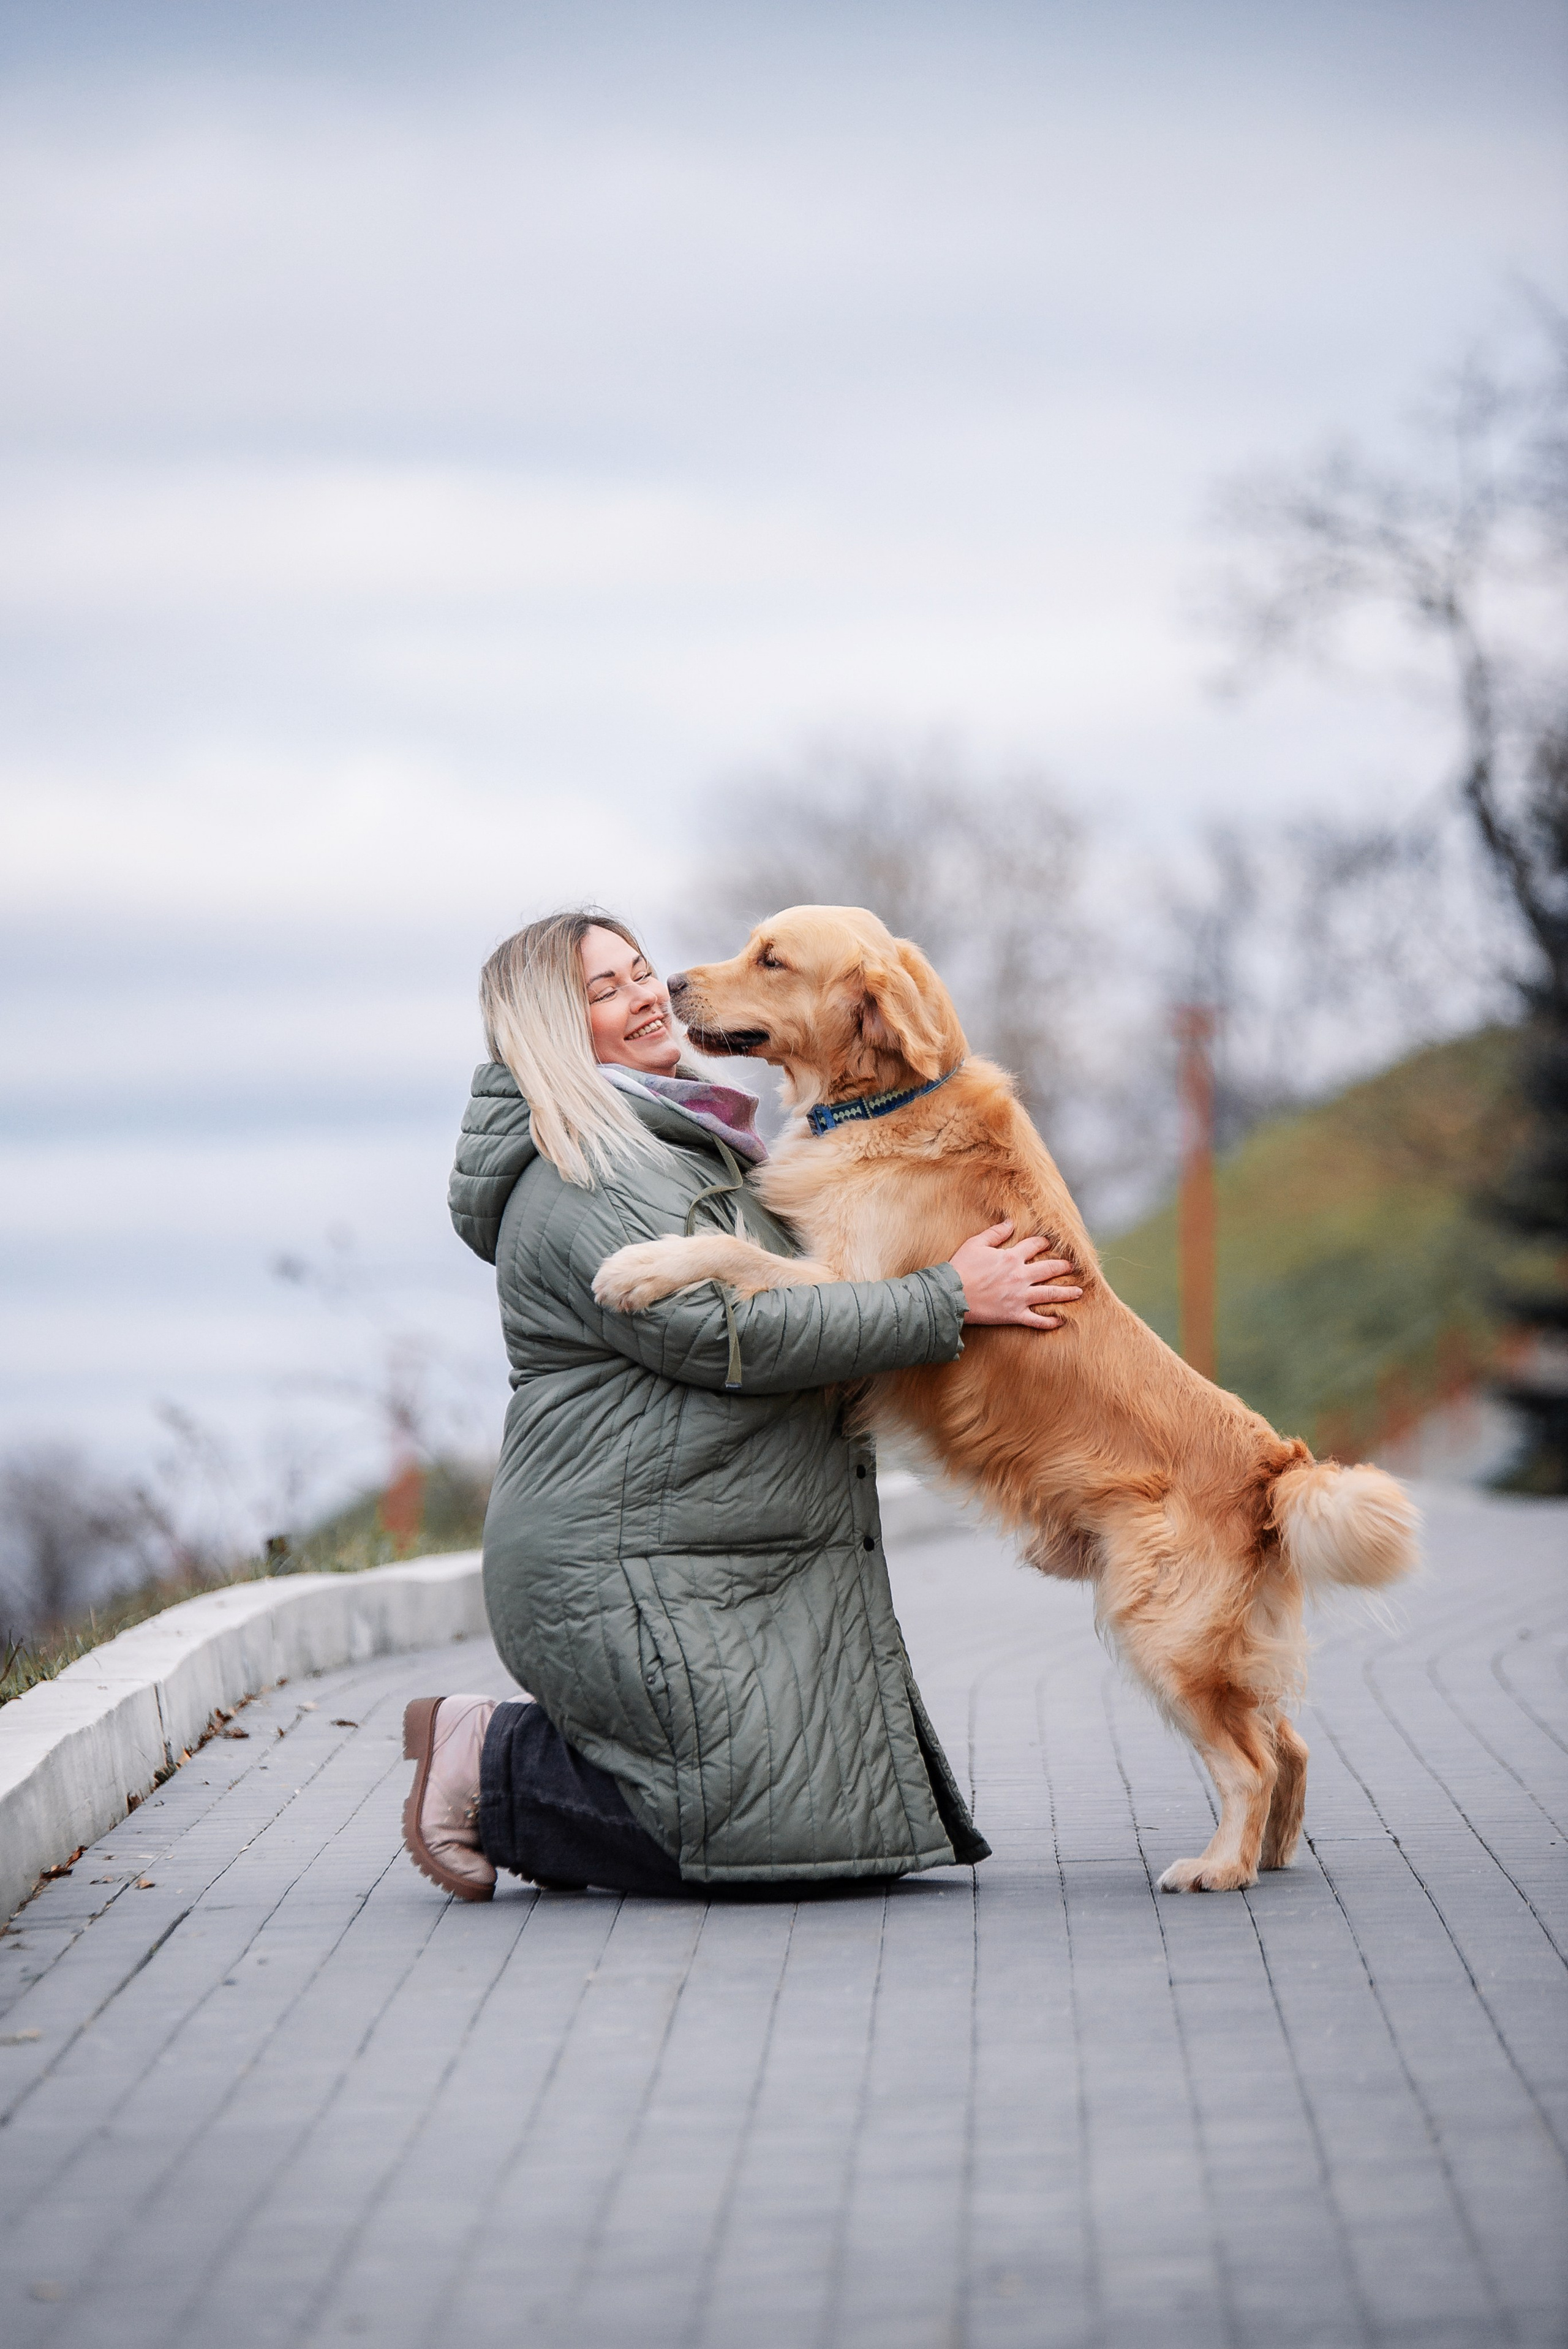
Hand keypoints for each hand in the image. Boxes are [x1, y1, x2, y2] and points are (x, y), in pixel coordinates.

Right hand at [950, 1222, 1082, 1328]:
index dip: (1043, 1243)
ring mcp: (1020, 1297)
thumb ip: (995, 1233)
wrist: (951, 1295)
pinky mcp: (1015, 1314)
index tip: (1048, 1243)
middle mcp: (1020, 1276)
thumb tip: (1011, 1222)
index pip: (1034, 1246)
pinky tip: (1060, 1321)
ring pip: (1050, 1294)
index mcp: (1011, 1257)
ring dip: (1066, 1292)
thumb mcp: (975, 1244)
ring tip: (1079, 1291)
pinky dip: (1050, 1322)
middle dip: (1063, 1267)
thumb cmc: (961, 1268)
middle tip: (1072, 1267)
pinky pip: (1037, 1320)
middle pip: (1049, 1269)